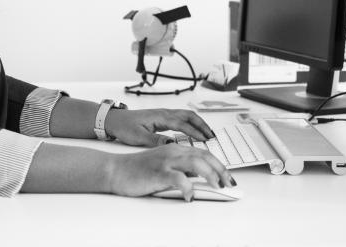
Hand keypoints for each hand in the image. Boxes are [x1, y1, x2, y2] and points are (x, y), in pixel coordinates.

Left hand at [104, 107, 214, 146]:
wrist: (114, 120)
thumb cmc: (124, 127)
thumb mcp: (138, 137)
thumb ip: (155, 140)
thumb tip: (172, 144)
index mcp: (160, 117)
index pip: (182, 123)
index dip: (195, 132)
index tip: (205, 139)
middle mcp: (164, 113)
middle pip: (189, 116)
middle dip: (202, 125)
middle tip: (212, 136)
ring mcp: (163, 114)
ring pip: (186, 115)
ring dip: (198, 123)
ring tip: (207, 133)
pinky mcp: (161, 117)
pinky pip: (181, 118)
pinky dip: (190, 123)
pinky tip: (193, 130)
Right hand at [106, 144, 234, 199]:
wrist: (116, 170)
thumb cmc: (139, 170)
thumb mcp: (165, 165)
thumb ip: (181, 168)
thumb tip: (200, 177)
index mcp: (176, 149)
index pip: (204, 154)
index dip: (219, 165)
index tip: (228, 177)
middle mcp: (173, 152)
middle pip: (204, 157)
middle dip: (220, 170)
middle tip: (228, 183)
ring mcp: (166, 161)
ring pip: (195, 163)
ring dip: (210, 175)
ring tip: (216, 186)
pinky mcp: (158, 173)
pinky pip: (178, 178)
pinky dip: (188, 187)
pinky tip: (190, 196)